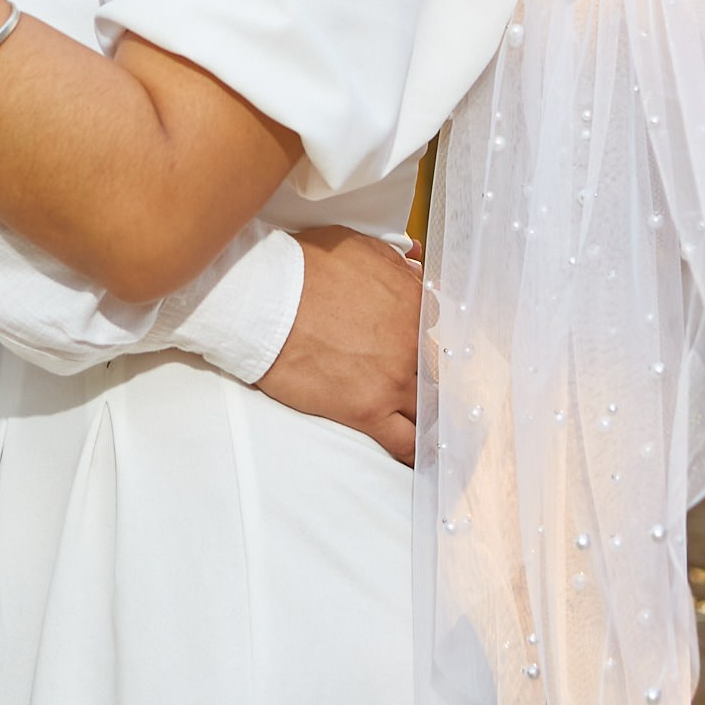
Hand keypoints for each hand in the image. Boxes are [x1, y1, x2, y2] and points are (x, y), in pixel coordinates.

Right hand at [256, 226, 422, 465]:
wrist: (266, 299)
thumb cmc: (303, 268)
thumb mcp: (357, 246)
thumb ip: (392, 262)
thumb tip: (414, 267)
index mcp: (412, 300)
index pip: (438, 325)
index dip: (427, 337)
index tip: (421, 347)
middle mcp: (411, 342)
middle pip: (438, 369)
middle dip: (431, 376)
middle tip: (423, 386)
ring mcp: (393, 380)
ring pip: (429, 408)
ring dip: (430, 415)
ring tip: (432, 428)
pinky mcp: (367, 412)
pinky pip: (405, 443)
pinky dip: (417, 453)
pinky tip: (421, 458)